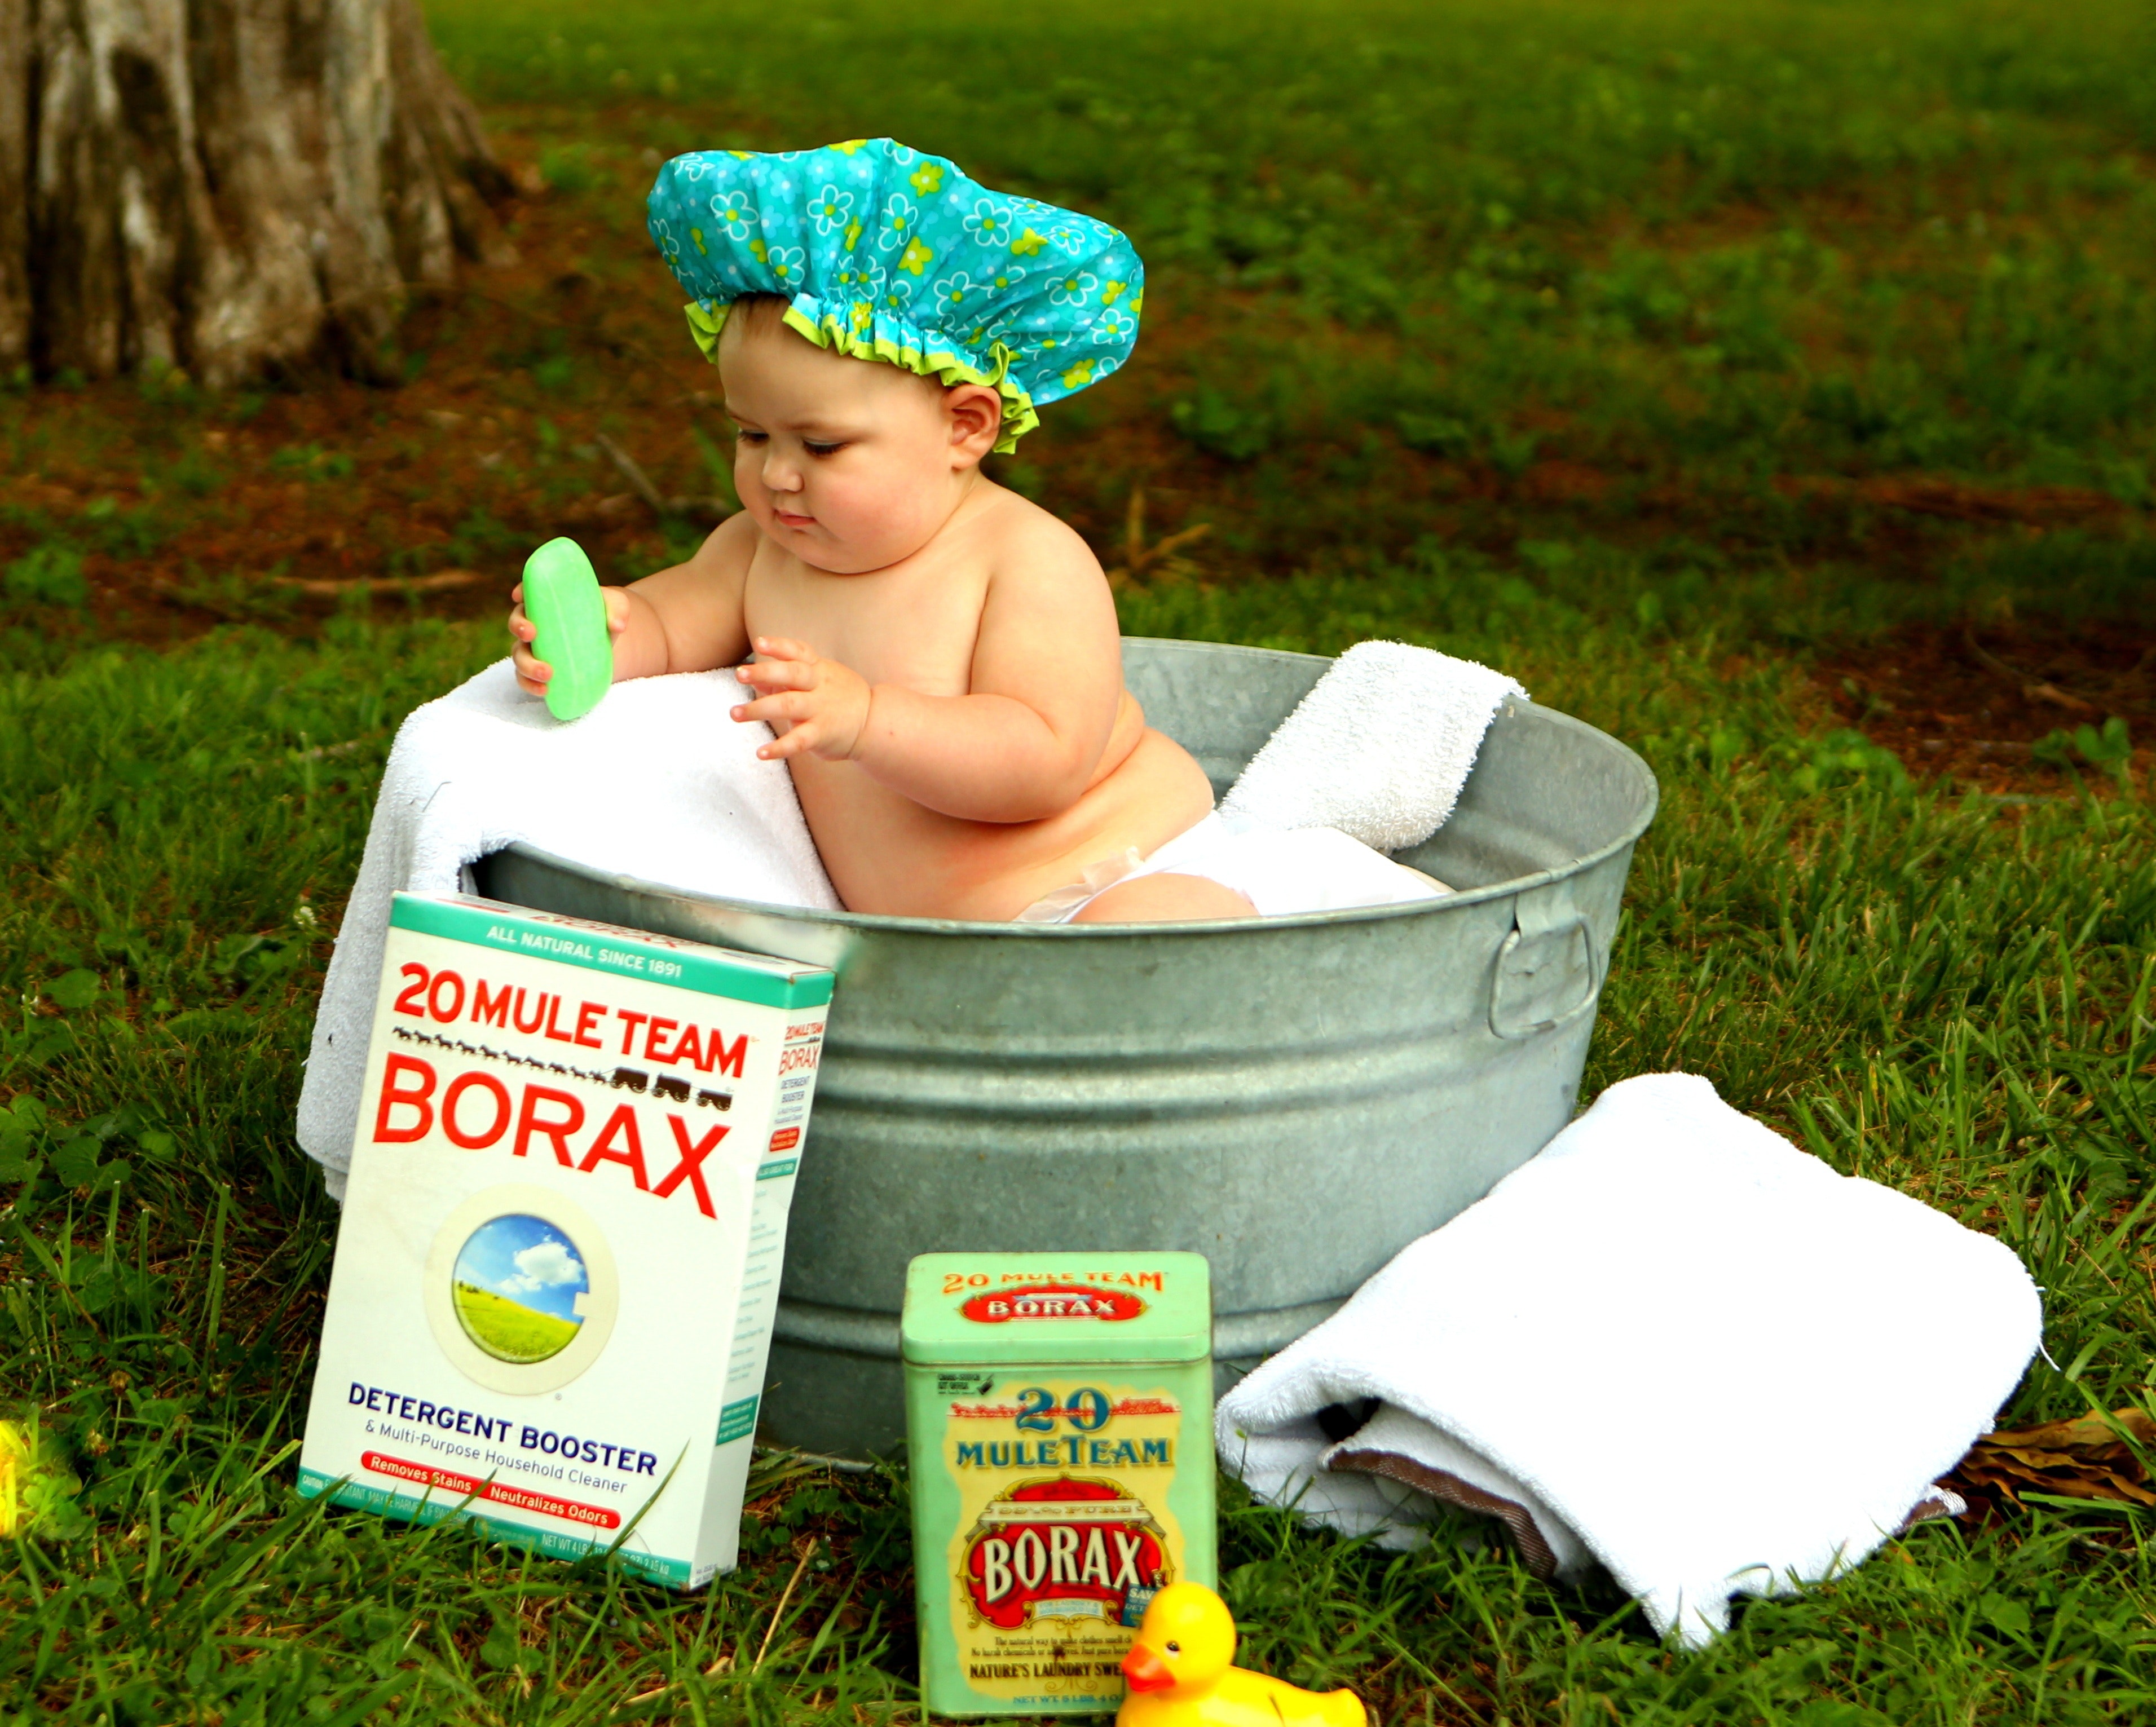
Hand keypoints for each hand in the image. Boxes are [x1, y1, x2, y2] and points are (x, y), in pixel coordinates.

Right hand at [508, 583, 630, 697]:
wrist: (609, 643)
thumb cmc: (606, 616)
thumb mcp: (615, 607)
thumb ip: (618, 609)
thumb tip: (618, 625)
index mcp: (548, 601)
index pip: (528, 592)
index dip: (520, 591)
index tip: (519, 596)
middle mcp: (536, 623)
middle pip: (517, 623)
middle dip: (519, 627)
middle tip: (531, 633)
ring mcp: (534, 649)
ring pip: (519, 655)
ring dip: (528, 665)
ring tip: (548, 673)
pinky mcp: (539, 669)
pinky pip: (526, 678)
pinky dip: (530, 685)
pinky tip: (544, 690)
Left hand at [731, 636, 872, 761]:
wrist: (874, 723)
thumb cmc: (839, 698)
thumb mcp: (818, 680)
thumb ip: (786, 679)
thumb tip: (755, 677)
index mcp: (818, 668)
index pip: (798, 652)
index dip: (779, 646)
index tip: (759, 643)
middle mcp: (819, 686)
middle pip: (791, 674)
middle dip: (765, 672)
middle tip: (739, 674)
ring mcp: (821, 709)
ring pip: (789, 705)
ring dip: (759, 709)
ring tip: (735, 714)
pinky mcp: (822, 734)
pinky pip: (799, 740)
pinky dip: (780, 747)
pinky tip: (761, 752)